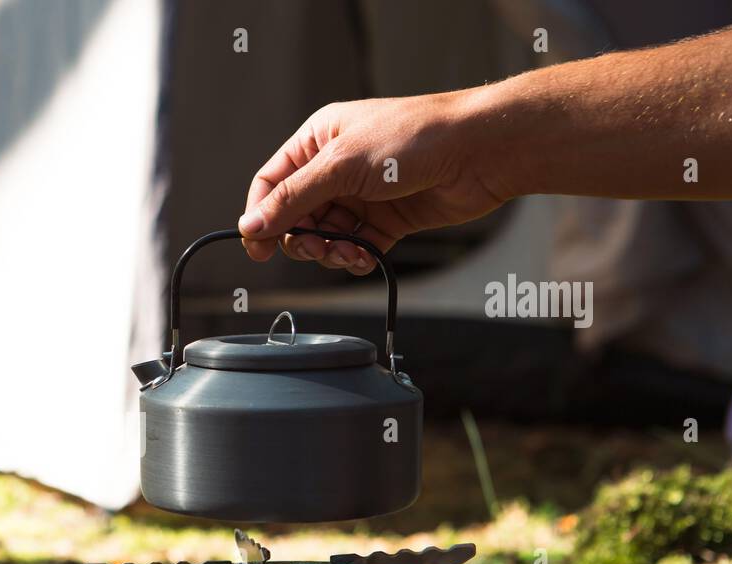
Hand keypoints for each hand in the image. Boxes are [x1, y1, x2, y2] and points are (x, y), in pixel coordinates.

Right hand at [237, 92, 508, 274]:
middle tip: (314, 249)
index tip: (257, 247)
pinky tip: (363, 258)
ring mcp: (362, 195)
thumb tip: (251, 225)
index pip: (272, 183)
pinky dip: (354, 258)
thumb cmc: (415, 138)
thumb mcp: (341, 165)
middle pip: (296, 216)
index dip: (260, 216)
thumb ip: (293, 199)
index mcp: (319, 140)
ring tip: (345, 253)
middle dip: (301, 238)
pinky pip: (356, 247)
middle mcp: (337, 167)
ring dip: (329, 252)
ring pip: (325, 236)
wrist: (479, 151)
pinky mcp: (387, 219)